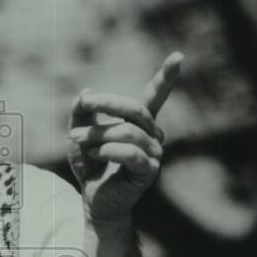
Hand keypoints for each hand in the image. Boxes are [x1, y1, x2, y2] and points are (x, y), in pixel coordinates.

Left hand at [68, 52, 183, 224]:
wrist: (93, 200)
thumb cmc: (90, 165)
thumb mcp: (79, 134)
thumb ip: (81, 114)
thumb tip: (85, 93)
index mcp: (140, 122)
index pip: (155, 96)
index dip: (166, 77)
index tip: (178, 56)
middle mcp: (152, 135)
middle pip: (135, 109)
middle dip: (107, 103)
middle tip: (83, 105)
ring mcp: (154, 154)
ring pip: (127, 132)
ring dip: (98, 134)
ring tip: (77, 140)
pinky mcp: (148, 172)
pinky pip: (130, 153)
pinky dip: (108, 151)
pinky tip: (94, 155)